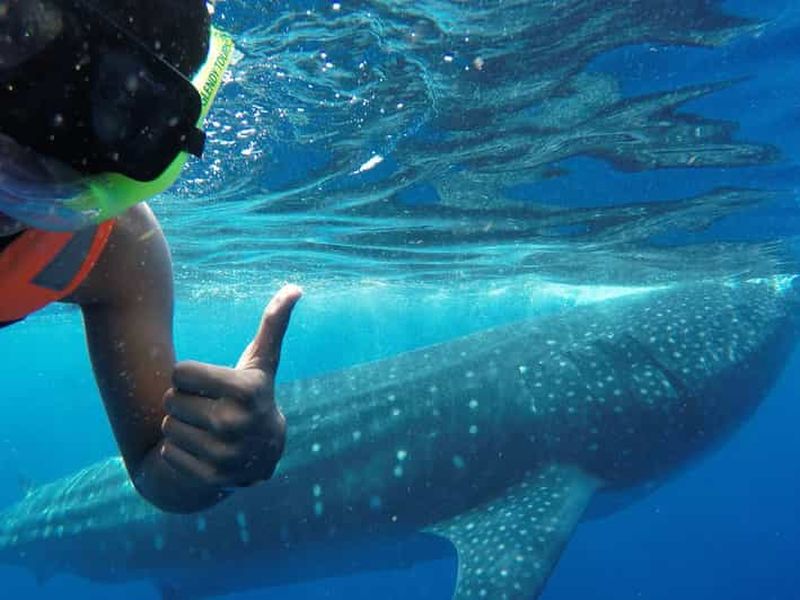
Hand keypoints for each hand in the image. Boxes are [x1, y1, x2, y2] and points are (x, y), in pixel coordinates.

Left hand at [160, 284, 301, 490]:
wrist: (262, 455)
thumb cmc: (254, 396)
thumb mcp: (261, 363)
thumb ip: (273, 324)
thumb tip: (294, 287)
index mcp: (247, 390)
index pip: (180, 373)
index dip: (190, 376)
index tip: (210, 385)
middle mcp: (236, 423)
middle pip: (171, 400)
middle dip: (183, 401)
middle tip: (207, 407)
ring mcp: (225, 453)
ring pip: (167, 428)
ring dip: (179, 426)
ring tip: (204, 428)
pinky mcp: (212, 478)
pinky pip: (168, 454)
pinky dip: (178, 451)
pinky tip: (200, 448)